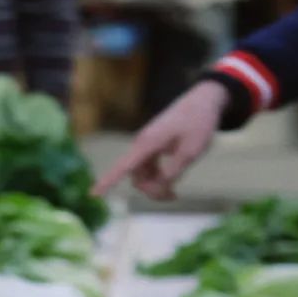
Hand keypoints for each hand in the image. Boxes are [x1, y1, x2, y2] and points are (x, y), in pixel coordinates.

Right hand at [94, 81, 229, 200]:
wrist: (204, 100)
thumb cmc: (199, 122)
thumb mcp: (191, 151)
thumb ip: (173, 172)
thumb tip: (159, 187)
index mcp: (148, 143)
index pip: (123, 167)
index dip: (107, 181)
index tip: (93, 194)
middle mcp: (142, 144)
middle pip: (136, 176)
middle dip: (151, 190)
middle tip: (174, 196)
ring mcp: (147, 145)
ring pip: (143, 174)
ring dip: (156, 186)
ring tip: (175, 193)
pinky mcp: (153, 146)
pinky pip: (149, 168)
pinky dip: (159, 178)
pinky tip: (173, 182)